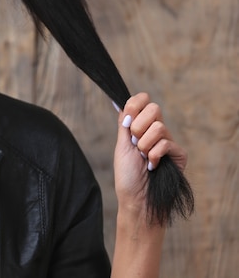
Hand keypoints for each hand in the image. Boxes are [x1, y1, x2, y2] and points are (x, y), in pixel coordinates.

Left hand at [113, 93, 187, 213]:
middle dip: (138, 126)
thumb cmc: (128, 175)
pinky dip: (154, 155)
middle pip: (154, 108)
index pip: (143, 102)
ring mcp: (168, 142)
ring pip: (158, 127)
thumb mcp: (121, 146)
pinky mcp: (179, 154)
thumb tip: (123, 104)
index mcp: (140, 127)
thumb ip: (124, 124)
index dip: (136, 103)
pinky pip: (166, 143)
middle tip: (134, 142)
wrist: (137, 199)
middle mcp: (156, 132)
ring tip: (143, 158)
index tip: (128, 116)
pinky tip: (152, 166)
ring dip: (144, 145)